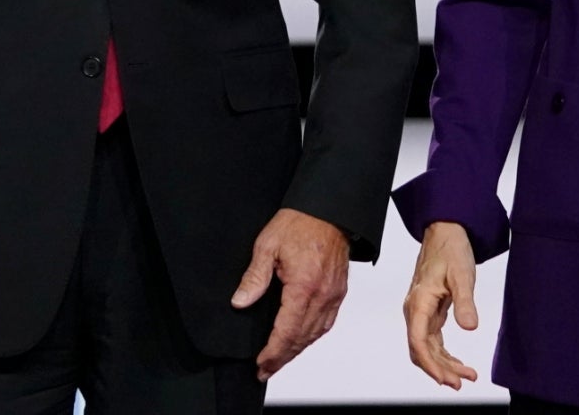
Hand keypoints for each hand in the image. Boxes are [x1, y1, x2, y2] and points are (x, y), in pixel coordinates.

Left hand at [230, 208, 350, 380]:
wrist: (328, 209)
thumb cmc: (299, 222)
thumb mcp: (267, 245)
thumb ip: (254, 277)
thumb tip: (240, 303)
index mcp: (304, 287)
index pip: (286, 332)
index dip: (272, 352)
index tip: (260, 364)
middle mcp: (322, 295)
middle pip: (302, 338)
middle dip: (282, 358)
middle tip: (265, 370)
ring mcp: (334, 294)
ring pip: (316, 333)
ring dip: (297, 350)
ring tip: (280, 359)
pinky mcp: (339, 291)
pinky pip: (327, 322)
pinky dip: (313, 336)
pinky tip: (302, 339)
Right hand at [402, 221, 480, 389]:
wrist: (446, 232)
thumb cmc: (450, 250)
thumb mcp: (463, 275)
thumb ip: (465, 302)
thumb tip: (470, 327)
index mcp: (419, 302)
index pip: (419, 343)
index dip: (432, 365)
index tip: (448, 380)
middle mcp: (415, 310)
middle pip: (421, 350)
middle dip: (440, 370)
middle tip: (462, 382)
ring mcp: (421, 312)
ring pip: (427, 348)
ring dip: (443, 364)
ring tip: (466, 376)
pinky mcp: (429, 311)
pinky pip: (432, 340)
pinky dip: (444, 354)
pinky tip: (458, 363)